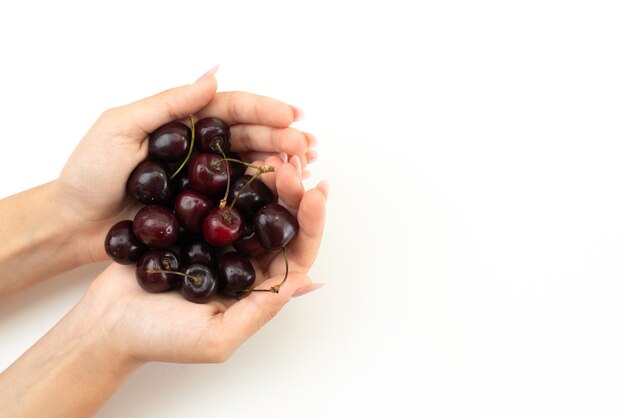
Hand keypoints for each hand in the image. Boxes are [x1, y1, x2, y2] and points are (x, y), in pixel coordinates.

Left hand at [55, 71, 314, 263]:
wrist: (74, 223)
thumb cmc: (89, 173)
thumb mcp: (120, 127)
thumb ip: (167, 104)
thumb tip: (212, 76)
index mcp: (182, 123)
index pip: (229, 109)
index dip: (262, 109)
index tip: (291, 114)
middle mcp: (198, 149)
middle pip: (247, 137)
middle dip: (280, 138)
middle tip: (306, 145)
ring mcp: (202, 180)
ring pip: (249, 166)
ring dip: (279, 163)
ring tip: (305, 164)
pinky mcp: (202, 209)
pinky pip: (238, 198)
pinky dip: (263, 194)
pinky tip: (283, 192)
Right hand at [81, 156, 326, 362]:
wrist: (105, 321)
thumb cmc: (158, 339)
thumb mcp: (215, 338)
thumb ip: (259, 312)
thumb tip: (303, 282)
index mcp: (259, 287)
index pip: (298, 253)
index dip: (312, 223)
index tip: (314, 192)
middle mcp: (245, 261)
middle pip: (281, 223)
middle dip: (293, 192)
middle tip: (289, 165)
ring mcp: (220, 240)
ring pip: (254, 205)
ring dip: (268, 179)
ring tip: (273, 154)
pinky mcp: (193, 223)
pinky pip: (220, 196)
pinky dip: (232, 177)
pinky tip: (237, 158)